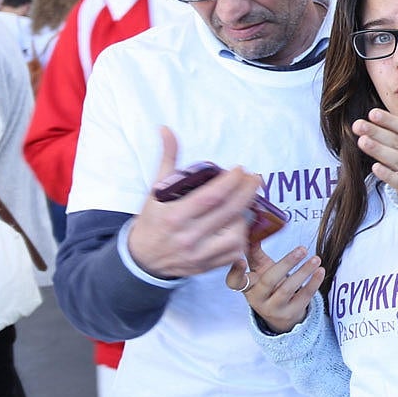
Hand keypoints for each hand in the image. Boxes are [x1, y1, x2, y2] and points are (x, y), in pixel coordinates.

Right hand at [126, 127, 265, 278]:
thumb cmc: (153, 220)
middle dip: (247, 192)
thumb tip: (166, 129)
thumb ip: (167, 159)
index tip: (240, 169)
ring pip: (236, 234)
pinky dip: (242, 236)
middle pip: (229, 212)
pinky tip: (239, 223)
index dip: (231, 182)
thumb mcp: (155, 190)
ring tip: (243, 203)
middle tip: (255, 178)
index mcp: (173, 216)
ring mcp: (199, 255)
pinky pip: (235, 252)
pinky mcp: (207, 267)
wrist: (142, 259)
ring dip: (244, 216)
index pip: (211, 197)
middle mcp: (188, 237)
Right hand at [227, 241, 321, 334]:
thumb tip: (254, 228)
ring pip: (287, 289)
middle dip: (286, 263)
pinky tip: (320, 271)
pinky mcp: (290, 314)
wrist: (281, 314)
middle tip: (302, 248)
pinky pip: (303, 297)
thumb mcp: (260, 270)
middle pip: (269, 281)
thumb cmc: (269, 285)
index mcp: (247, 286)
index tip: (240, 259)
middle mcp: (257, 299)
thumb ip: (256, 252)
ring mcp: (273, 309)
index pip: (235, 282)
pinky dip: (313, 283)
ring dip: (303, 272)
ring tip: (316, 258)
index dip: (235, 272)